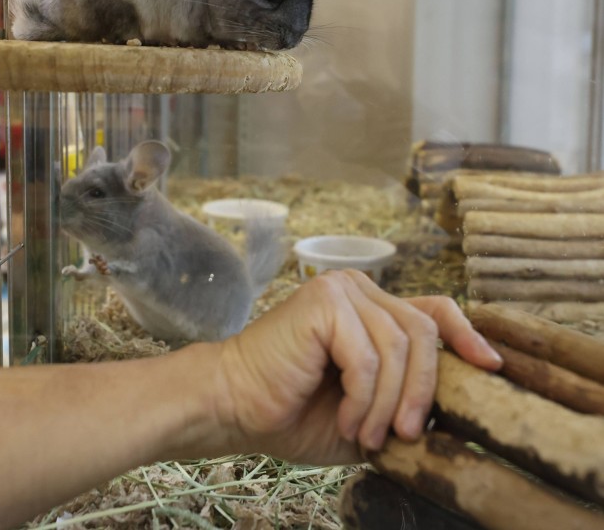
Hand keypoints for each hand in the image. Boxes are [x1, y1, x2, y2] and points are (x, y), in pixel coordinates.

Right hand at [215, 269, 501, 464]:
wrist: (235, 406)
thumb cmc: (293, 412)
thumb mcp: (368, 409)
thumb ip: (405, 397)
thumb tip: (460, 407)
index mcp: (369, 308)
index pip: (434, 309)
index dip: (467, 335)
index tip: (491, 367)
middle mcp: (358, 289)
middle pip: (423, 332)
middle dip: (422, 391)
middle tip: (406, 435)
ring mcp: (340, 290)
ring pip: (398, 349)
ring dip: (388, 404)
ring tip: (366, 435)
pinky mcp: (323, 304)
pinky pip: (367, 357)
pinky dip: (362, 398)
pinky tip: (346, 420)